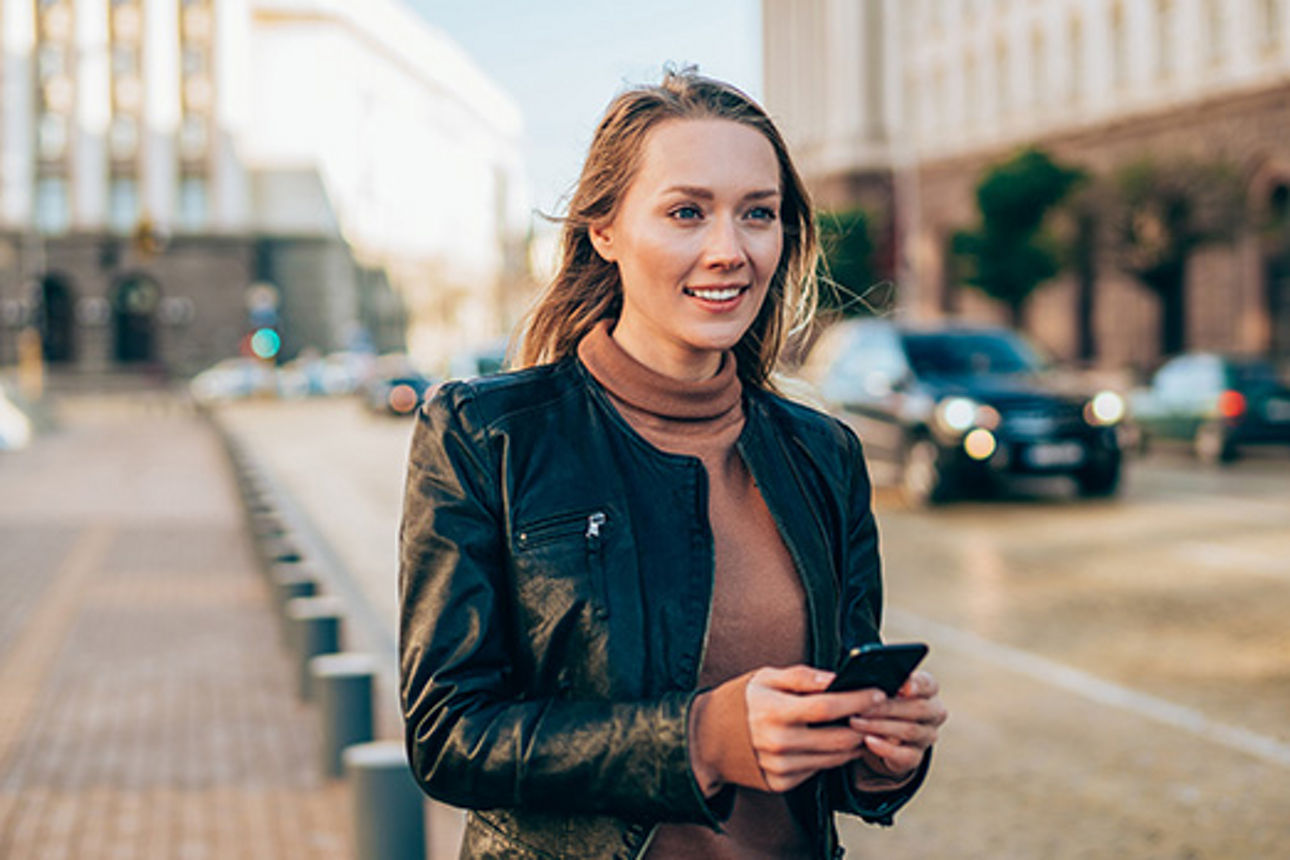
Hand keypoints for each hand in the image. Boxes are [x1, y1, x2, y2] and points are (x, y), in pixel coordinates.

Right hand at [743, 665, 885, 792]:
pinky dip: (832, 756)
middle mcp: (779, 744)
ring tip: (863, 726)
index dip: (857, 700)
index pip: (827, 707)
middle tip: (878, 712)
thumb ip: (802, 677)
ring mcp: (781, 767)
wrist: (706, 739)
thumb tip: (836, 677)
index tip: (877, 692)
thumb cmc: (739, 702)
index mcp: (774, 712)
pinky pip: (818, 770)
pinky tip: (836, 742)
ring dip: (854, 743)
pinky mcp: (781, 783)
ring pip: (834, 759)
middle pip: (839, 738)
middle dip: (865, 725)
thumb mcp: (764, 678)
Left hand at [847, 671, 946, 787]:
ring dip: (879, 726)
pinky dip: (885, 748)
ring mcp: (927, 736)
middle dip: (887, 707)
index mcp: (928, 690)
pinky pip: (904, 754)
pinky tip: (868, 741)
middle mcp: (933, 713)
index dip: (917, 684)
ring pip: (909, 730)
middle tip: (861, 707)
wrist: (886, 735)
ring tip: (856, 722)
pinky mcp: (916, 756)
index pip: (928, 684)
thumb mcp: (884, 689)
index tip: (903, 687)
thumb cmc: (885, 702)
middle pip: (917, 708)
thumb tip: (866, 684)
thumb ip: (882, 684)